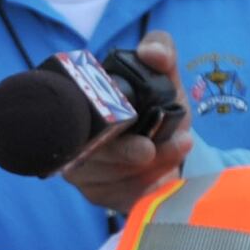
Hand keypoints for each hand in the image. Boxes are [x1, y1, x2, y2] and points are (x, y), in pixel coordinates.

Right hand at [59, 28, 194, 218]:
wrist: (173, 149)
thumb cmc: (161, 109)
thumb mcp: (165, 77)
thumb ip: (162, 51)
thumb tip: (153, 53)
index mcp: (79, 103)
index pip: (70, 111)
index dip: (98, 116)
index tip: (130, 118)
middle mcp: (72, 137)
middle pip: (87, 152)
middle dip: (124, 151)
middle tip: (154, 146)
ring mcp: (82, 169)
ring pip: (105, 176)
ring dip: (145, 168)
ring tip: (179, 150)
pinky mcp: (99, 195)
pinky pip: (117, 198)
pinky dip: (145, 189)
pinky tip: (165, 180)